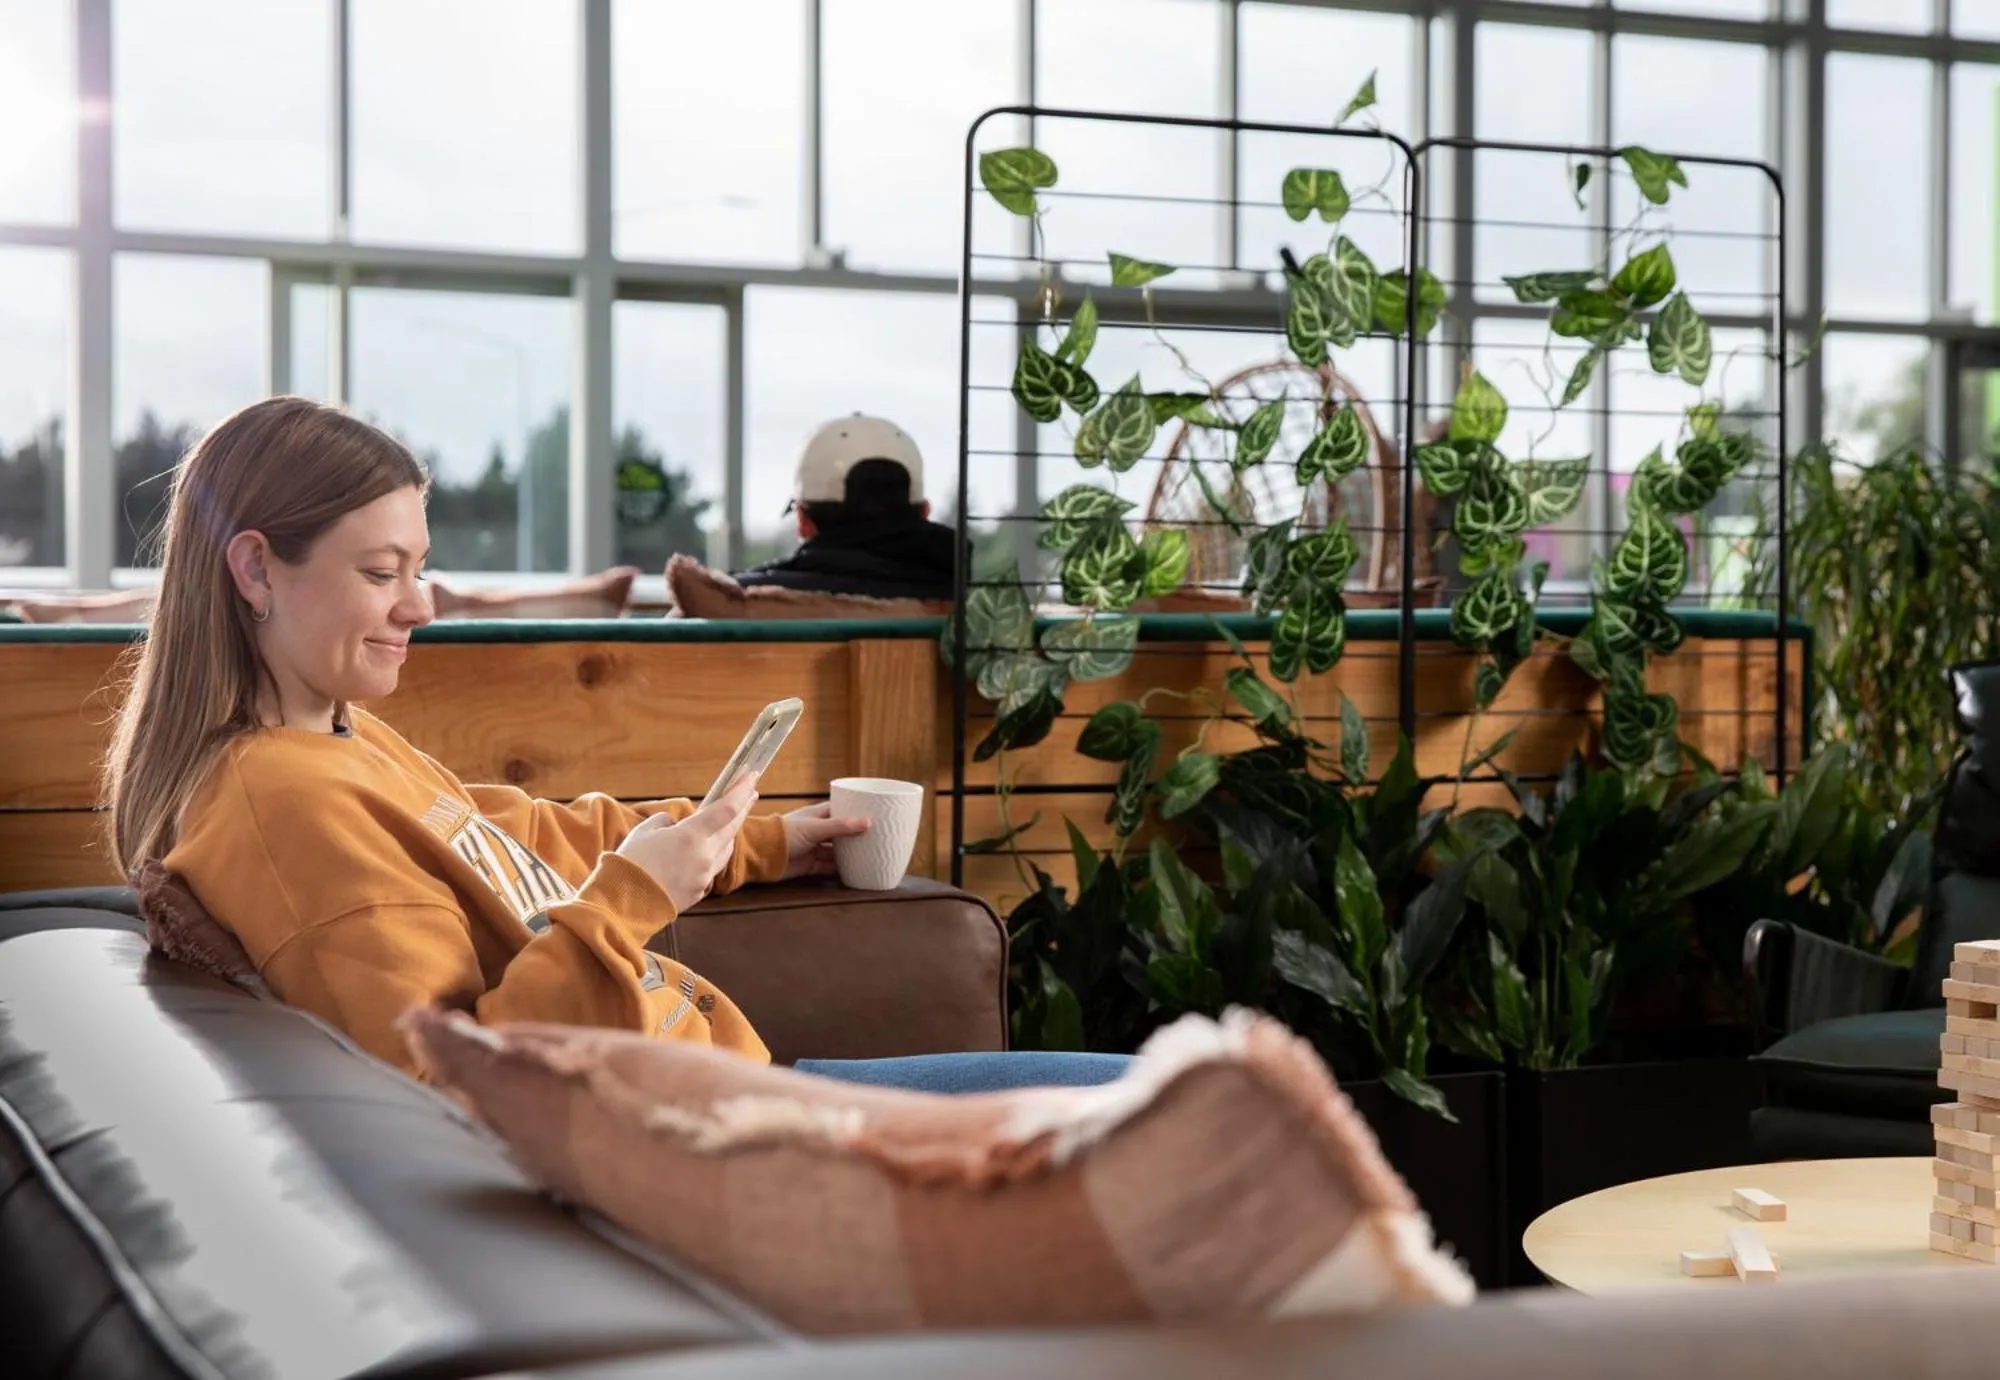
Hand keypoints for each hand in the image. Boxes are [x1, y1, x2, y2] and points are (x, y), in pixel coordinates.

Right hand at [616, 773, 759, 912]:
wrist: (622, 905)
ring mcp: (703, 876)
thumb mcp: (645, 831)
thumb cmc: (629, 863)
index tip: (752, 775)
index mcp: (691, 836)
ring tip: (731, 817)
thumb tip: (676, 826)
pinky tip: (708, 847)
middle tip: (751, 790)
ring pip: (725, 849)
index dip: (741, 791)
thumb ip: (666, 822)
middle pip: (732, 827)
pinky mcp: (698, 892)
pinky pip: (712, 867)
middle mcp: (704, 856)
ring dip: (729, 831)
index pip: (727, 809)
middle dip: (743, 807)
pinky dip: (714, 853)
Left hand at [780, 801, 871, 879]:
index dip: (853, 810)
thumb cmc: (786, 833)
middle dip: (854, 835)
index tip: (872, 813)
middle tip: (876, 837)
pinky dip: (840, 870)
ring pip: (835, 851)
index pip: (838, 809)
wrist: (762, 855)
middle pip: (839, 833)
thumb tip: (868, 822)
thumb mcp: (815, 827)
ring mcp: (812, 849)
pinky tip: (854, 871)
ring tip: (869, 855)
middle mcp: (815, 831)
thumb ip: (841, 826)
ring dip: (849, 854)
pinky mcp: (809, 865)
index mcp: (816, 815)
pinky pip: (828, 868)